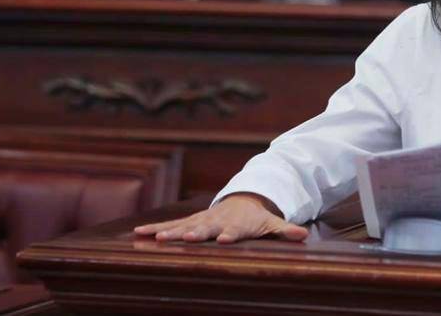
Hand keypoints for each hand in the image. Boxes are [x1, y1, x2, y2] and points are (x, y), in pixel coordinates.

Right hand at [133, 193, 307, 243]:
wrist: (243, 200)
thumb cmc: (256, 218)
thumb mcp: (271, 223)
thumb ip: (284, 230)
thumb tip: (303, 235)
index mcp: (237, 223)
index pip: (234, 230)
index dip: (229, 234)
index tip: (224, 240)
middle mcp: (216, 220)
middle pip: (206, 228)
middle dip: (196, 233)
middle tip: (185, 238)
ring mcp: (201, 220)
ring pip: (184, 225)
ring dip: (170, 232)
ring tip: (157, 238)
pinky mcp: (189, 221)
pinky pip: (170, 225)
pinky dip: (155, 229)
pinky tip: (137, 233)